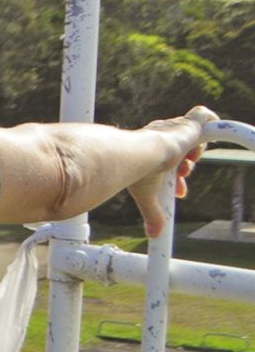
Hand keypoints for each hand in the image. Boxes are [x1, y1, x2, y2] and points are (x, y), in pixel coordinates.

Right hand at [127, 105, 215, 236]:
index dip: (177, 174)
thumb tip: (152, 234)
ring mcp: (176, 130)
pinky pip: (203, 116)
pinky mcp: (190, 126)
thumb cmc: (139, 171)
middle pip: (182, 149)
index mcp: (148, 149)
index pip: (169, 160)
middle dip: (186, 166)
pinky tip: (212, 128)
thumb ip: (152, 212)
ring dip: (195, 153)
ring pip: (193, 137)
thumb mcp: (147, 195)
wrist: (144, 154)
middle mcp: (161, 136)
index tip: (180, 191)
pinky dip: (210, 122)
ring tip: (188, 165)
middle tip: (183, 179)